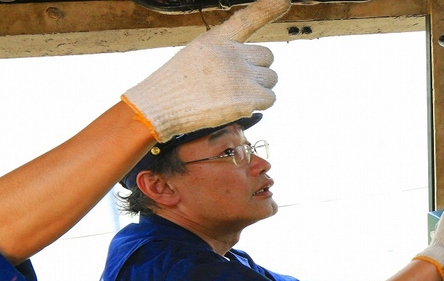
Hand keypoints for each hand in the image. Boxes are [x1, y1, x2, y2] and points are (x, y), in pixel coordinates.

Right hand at [122, 0, 290, 140]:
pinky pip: (270, 99)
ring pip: (271, 79)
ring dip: (259, 88)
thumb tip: (250, 65)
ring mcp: (241, 76)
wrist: (158, 107)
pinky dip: (258, 105)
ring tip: (233, 95)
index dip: (267, 9)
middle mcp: (231, 53)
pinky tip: (237, 106)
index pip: (247, 20)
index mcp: (216, 39)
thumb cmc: (175, 85)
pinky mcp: (247, 98)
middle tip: (236, 83)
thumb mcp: (196, 54)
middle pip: (267, 57)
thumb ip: (224, 54)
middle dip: (258, 69)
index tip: (284, 0)